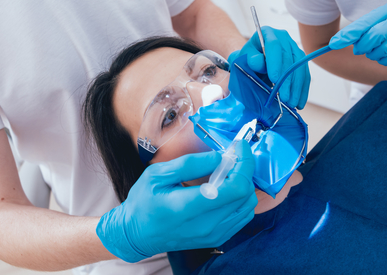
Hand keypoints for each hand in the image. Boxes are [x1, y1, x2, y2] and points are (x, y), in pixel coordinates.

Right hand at [96, 141, 256, 262]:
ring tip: (227, 172)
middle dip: (244, 170)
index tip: (240, 147)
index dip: (244, 164)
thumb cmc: (143, 202)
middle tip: (231, 157)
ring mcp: (214, 234)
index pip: (234, 187)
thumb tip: (219, 157)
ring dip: (244, 184)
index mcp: (188, 207)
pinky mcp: (217, 238)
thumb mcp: (157, 175)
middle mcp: (206, 225)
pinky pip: (242, 216)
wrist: (137, 235)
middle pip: (245, 195)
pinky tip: (226, 188)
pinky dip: (241, 198)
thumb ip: (189, 165)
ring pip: (248, 206)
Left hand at [228, 26, 310, 108]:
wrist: (253, 61)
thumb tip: (258, 62)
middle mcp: (284, 38)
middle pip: (289, 59)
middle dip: (288, 81)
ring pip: (299, 68)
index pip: (274, 46)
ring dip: (297, 88)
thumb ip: (249, 60)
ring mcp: (294, 48)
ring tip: (292, 103)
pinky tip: (299, 102)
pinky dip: (302, 90)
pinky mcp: (300, 60)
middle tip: (285, 98)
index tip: (274, 79)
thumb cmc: (247, 60)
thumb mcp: (242, 59)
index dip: (276, 63)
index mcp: (268, 33)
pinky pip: (305, 75)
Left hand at [329, 0, 386, 70]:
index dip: (348, 34)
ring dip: (375, 55)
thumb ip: (370, 28)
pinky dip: (386, 60)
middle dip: (363, 47)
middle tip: (362, 50)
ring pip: (380, 49)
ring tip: (382, 51)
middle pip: (372, 37)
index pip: (365, 22)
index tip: (334, 43)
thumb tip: (345, 39)